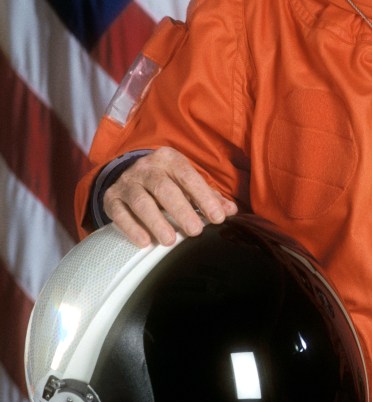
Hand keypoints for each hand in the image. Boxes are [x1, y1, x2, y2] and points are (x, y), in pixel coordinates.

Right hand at [102, 147, 236, 247]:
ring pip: (140, 201)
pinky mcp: (111, 198)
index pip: (188, 176)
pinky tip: (145, 241)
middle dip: (181, 210)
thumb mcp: (186, 182)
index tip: (218, 217)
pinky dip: (131, 228)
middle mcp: (146, 167)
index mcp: (169, 159)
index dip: (204, 197)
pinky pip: (119, 213)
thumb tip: (230, 210)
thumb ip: (208, 196)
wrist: (128, 173)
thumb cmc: (166, 180)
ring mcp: (127, 182)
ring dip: (156, 222)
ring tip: (170, 240)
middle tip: (195, 231)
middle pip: (164, 188)